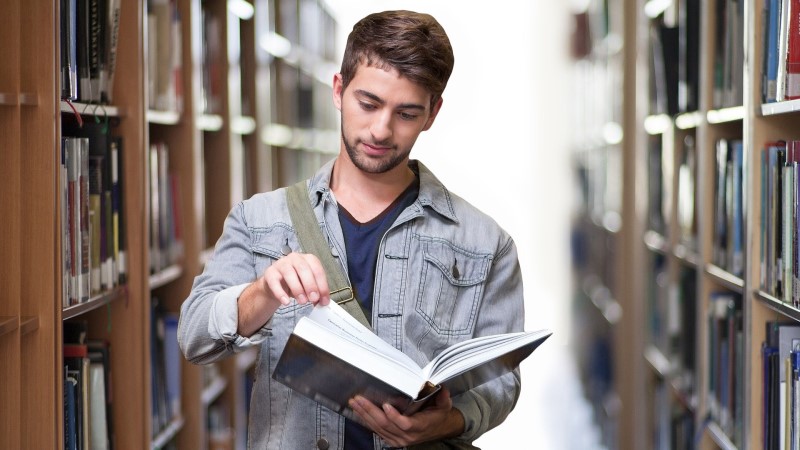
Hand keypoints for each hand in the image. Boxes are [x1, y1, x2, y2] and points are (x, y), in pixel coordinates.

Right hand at [238, 252, 329, 336]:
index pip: (317, 270)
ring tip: (302, 301)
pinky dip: (280, 293)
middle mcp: (295, 258)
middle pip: (303, 268)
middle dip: (310, 285)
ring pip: (289, 273)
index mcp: (308, 259)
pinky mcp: (270, 273)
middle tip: (314, 299)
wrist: (275, 284)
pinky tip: (286, 302)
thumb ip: (316, 292)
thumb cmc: (296, 283)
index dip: (322, 285)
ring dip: (297, 288)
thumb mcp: (308, 286)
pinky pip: (274, 282)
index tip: (324, 300)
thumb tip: (323, 302)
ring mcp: (281, 264)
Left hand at [348, 388, 464, 446]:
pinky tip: (359, 412)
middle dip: (370, 411)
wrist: (438, 428)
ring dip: (365, 415)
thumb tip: (442, 388)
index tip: (386, 405)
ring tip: (355, 403)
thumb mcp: (444, 406)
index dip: (394, 416)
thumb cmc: (438, 416)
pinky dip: (367, 421)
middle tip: (360, 399)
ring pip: (378, 428)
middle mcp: (408, 435)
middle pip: (386, 424)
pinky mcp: (392, 440)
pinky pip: (377, 431)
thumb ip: (443, 398)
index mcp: (420, 426)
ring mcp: (399, 439)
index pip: (405, 424)